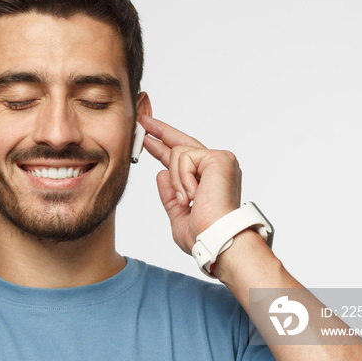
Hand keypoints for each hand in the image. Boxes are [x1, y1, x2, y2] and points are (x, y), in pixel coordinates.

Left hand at [141, 116, 241, 254]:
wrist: (215, 240)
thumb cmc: (202, 235)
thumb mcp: (178, 214)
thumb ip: (170, 194)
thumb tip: (160, 174)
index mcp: (208, 181)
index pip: (183, 160)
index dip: (163, 149)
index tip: (149, 140)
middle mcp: (216, 168)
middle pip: (183, 143)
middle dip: (160, 132)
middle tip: (142, 121)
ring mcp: (219, 161)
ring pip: (178, 153)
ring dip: (176, 180)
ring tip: (187, 200)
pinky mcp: (219, 158)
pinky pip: (185, 157)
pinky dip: (183, 178)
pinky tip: (195, 194)